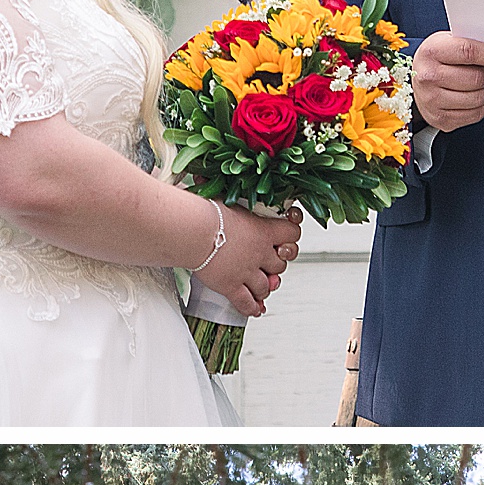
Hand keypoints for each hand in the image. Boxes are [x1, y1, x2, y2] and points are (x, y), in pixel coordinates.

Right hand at [199, 200, 300, 317]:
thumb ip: (229, 197)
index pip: (292, 234)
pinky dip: (252, 308)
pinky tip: (256, 309)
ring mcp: (246, 272)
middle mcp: (260, 253)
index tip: (285, 239)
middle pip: (280, 265)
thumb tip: (207, 174)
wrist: (191, 230)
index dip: (291, 238)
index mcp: (263, 230)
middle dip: (275, 266)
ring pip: (265, 287)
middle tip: (267, 265)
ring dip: (264, 287)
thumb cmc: (204, 211)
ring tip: (259, 286)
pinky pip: (246, 302)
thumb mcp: (225, 199)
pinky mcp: (231, 286)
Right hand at [410, 29, 483, 131]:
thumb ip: (472, 45)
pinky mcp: (439, 118)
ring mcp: (432, 101)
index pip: (469, 52)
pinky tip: (479, 96)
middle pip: (477, 78)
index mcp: (431, 52)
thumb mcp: (448, 42)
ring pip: (478, 98)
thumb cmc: (437, 58)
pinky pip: (475, 114)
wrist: (417, 80)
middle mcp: (428, 77)